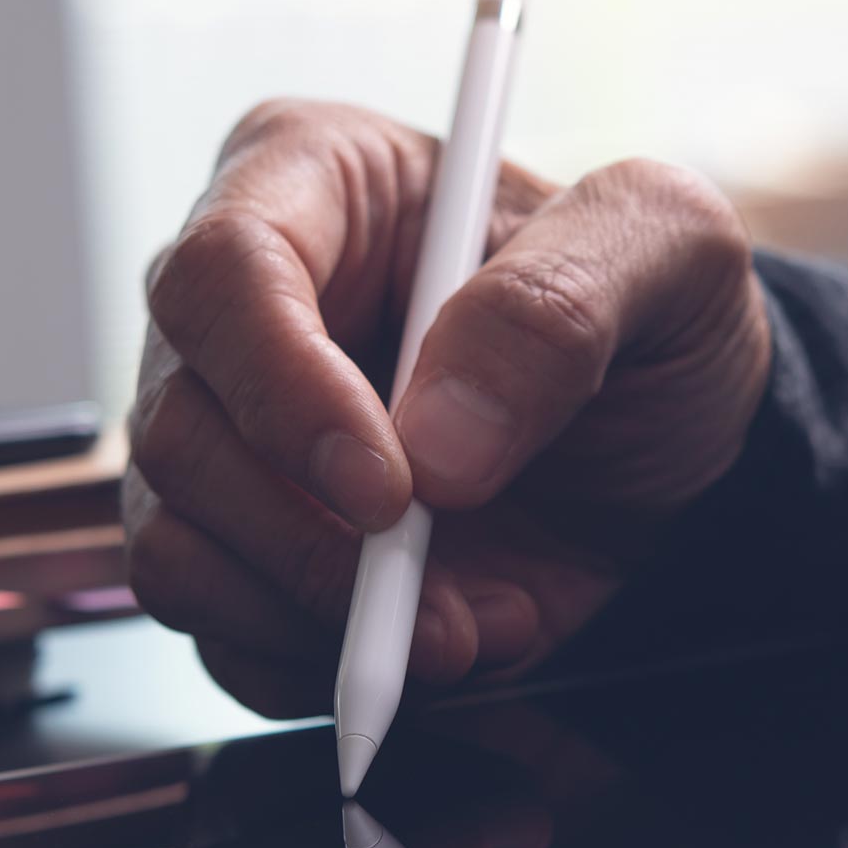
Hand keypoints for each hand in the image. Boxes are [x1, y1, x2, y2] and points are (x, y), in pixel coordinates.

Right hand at [124, 101, 770, 714]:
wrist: (675, 444)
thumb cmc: (653, 311)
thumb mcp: (670, 253)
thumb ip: (562, 306)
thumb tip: (437, 440)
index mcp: (312, 180)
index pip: (222, 274)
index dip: (284, 391)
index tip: (385, 489)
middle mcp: (240, 308)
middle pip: (177, 430)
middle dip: (303, 543)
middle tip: (428, 601)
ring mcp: (229, 435)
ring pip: (173, 545)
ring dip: (310, 619)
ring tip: (457, 626)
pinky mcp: (246, 548)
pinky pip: (217, 632)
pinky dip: (317, 667)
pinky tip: (433, 642)